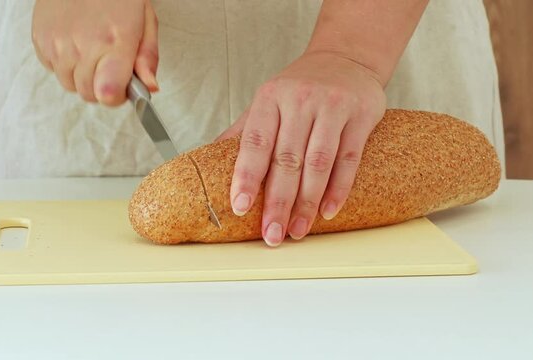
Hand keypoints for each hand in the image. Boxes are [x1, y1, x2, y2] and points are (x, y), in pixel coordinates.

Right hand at [32, 0, 158, 105]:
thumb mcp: (145, 21)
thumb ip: (147, 58)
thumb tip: (150, 88)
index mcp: (114, 42)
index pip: (108, 95)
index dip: (117, 96)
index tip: (123, 85)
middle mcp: (83, 46)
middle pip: (90, 95)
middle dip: (102, 86)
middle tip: (109, 63)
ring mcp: (58, 44)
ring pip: (70, 85)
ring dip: (82, 76)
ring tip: (91, 49)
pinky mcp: (40, 40)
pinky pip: (53, 70)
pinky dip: (65, 63)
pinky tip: (74, 41)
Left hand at [217, 51, 385, 245]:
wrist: (347, 57)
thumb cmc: (300, 86)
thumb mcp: (268, 100)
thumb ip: (243, 131)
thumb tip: (206, 162)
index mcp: (270, 98)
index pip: (255, 142)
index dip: (246, 177)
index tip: (240, 208)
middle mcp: (299, 100)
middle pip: (287, 159)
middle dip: (277, 202)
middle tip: (271, 234)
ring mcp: (332, 106)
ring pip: (318, 163)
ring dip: (306, 203)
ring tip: (297, 231)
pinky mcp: (361, 115)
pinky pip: (349, 158)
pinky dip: (339, 189)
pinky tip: (327, 212)